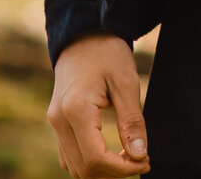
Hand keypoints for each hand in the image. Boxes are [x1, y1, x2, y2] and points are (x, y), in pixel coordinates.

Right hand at [47, 33, 148, 177]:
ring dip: (102, 170)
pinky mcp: (57, 123)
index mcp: (75, 110)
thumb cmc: (107, 53)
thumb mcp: (126, 82)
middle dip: (115, 172)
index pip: (96, 159)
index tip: (145, 161)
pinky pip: (69, 156)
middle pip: (84, 169)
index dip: (122, 168)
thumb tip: (139, 155)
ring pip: (74, 167)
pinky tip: (112, 153)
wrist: (83, 35)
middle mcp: (59, 121)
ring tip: (130, 156)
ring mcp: (54, 123)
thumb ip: (132, 121)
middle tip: (142, 159)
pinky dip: (90, 162)